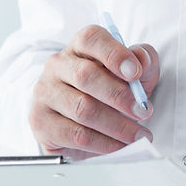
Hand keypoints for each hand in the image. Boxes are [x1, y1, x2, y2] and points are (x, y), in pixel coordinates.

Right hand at [28, 24, 159, 159]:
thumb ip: (143, 59)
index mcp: (80, 46)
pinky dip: (103, 143)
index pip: (91, 39)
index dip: (114, 54)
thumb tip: (141, 59)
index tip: (136, 72)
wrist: (91, 121)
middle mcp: (57, 65)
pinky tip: (119, 145)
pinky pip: (75, 135)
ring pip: (82, 109)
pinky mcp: (41, 121)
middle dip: (119, 96)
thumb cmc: (113, 89)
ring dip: (116, 125)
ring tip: (138, 134)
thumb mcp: (135, 71)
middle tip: (144, 111)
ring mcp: (45, 93)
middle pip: (86, 76)